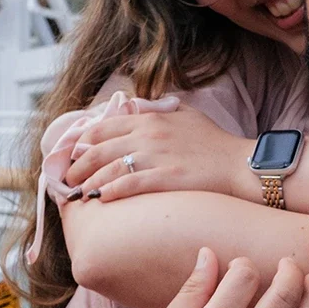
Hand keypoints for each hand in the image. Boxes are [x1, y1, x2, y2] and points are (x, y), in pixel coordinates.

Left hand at [63, 105, 254, 200]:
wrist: (240, 164)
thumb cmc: (213, 142)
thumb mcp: (184, 114)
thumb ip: (157, 110)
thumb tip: (134, 108)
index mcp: (149, 120)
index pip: (102, 128)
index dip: (81, 144)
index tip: (72, 157)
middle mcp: (148, 136)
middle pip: (98, 150)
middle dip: (77, 167)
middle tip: (68, 181)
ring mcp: (156, 157)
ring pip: (109, 170)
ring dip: (89, 184)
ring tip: (78, 195)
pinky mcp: (166, 178)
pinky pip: (130, 185)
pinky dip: (111, 192)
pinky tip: (101, 199)